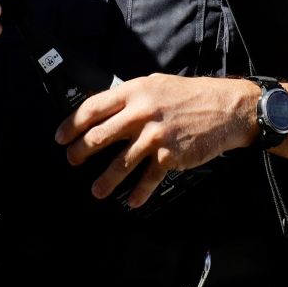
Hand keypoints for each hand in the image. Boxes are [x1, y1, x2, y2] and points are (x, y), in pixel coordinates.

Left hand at [54, 75, 256, 208]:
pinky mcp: (170, 155)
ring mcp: (155, 136)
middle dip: (81, 152)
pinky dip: (139, 193)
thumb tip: (102, 112)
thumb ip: (129, 98)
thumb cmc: (190, 96)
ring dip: (105, 180)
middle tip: (73, 161)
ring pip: (121, 162)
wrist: (225, 108)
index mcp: (134, 92)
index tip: (61, 137)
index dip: (72, 125)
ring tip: (96, 191)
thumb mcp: (155, 85)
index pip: (93, 108)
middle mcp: (141, 113)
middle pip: (100, 136)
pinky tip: (132, 202)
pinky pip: (148, 178)